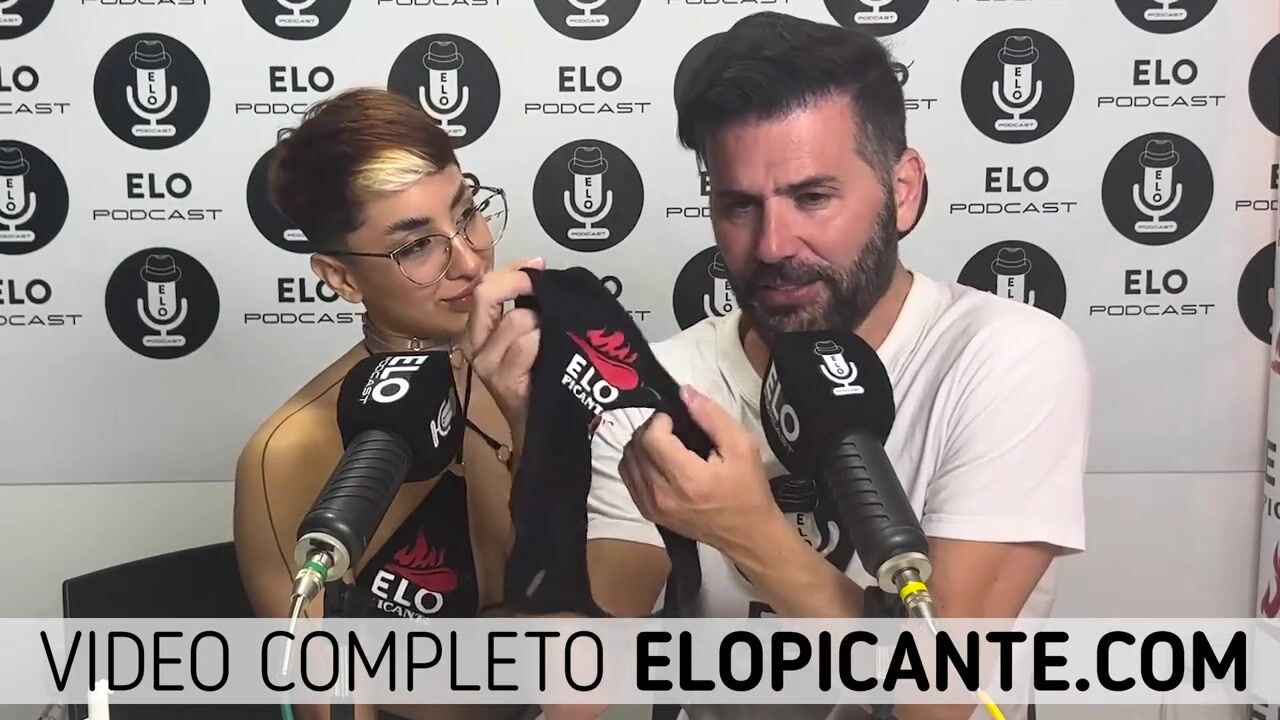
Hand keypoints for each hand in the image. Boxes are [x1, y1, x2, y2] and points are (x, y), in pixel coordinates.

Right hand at [461, 257, 544, 456]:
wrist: (539, 423)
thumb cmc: (537, 375)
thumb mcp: (531, 330)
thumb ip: (528, 301)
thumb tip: (537, 266)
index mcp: (480, 326)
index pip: (486, 283)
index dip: (512, 269)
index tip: (538, 265)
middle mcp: (475, 342)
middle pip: (486, 294)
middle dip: (520, 285)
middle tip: (544, 292)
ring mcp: (486, 363)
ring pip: (514, 320)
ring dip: (541, 322)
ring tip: (551, 337)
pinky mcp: (502, 382)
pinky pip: (525, 345)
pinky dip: (542, 343)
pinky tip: (550, 354)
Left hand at [619, 385, 778, 554]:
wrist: (747, 534)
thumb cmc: (748, 489)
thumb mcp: (742, 446)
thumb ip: (711, 416)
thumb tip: (684, 392)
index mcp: (686, 478)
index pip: (651, 437)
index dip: (661, 420)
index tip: (678, 420)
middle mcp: (662, 494)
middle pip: (635, 446)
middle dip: (651, 429)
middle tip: (673, 429)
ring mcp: (651, 506)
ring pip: (626, 460)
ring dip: (642, 445)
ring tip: (665, 444)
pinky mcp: (648, 513)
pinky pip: (627, 477)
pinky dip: (637, 463)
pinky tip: (658, 461)